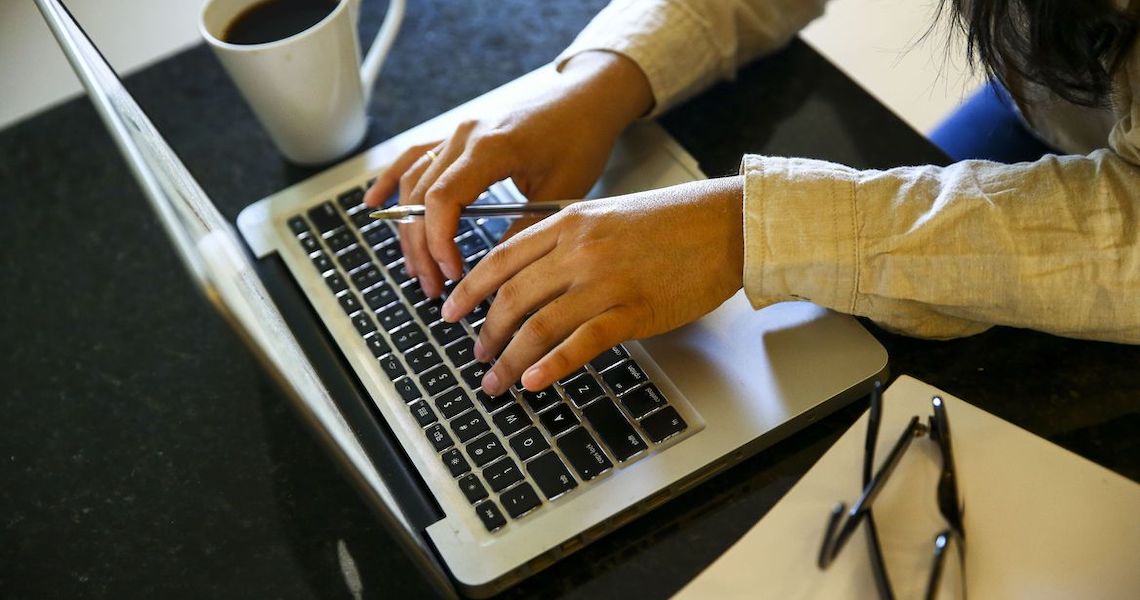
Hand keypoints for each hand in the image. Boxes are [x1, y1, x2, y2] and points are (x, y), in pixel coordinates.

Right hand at [362, 51, 653, 296]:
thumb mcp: (562, 191)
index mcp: (491, 147)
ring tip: (418, 268)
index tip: (452, 273)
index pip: (443, 199)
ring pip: (414, 183)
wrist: (586, 99)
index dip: (438, 241)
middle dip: (422, 247)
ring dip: (410, 229)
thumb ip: (525, 229)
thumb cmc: (581, 138)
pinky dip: (392, 181)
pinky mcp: (458, 135)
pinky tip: (373, 204)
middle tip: (434, 286)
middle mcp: (465, 136)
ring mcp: (457, 133)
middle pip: (422, 197)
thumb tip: (497, 272)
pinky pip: (414, 157)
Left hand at [440, 176, 745, 395]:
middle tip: (476, 355)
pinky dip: (552, 365)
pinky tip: (534, 381)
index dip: (470, 289)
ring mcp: (605, 281)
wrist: (726, 224)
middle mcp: (580, 250)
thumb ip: (569, 240)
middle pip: (513, 296)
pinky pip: (582, 342)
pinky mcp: (633, 310)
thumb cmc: (674, 221)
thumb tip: (535, 276)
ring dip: (510, 358)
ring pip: (539, 324)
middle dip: (486, 332)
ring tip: (496, 380)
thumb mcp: (608, 215)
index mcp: (569, 222)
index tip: (451, 310)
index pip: (502, 258)